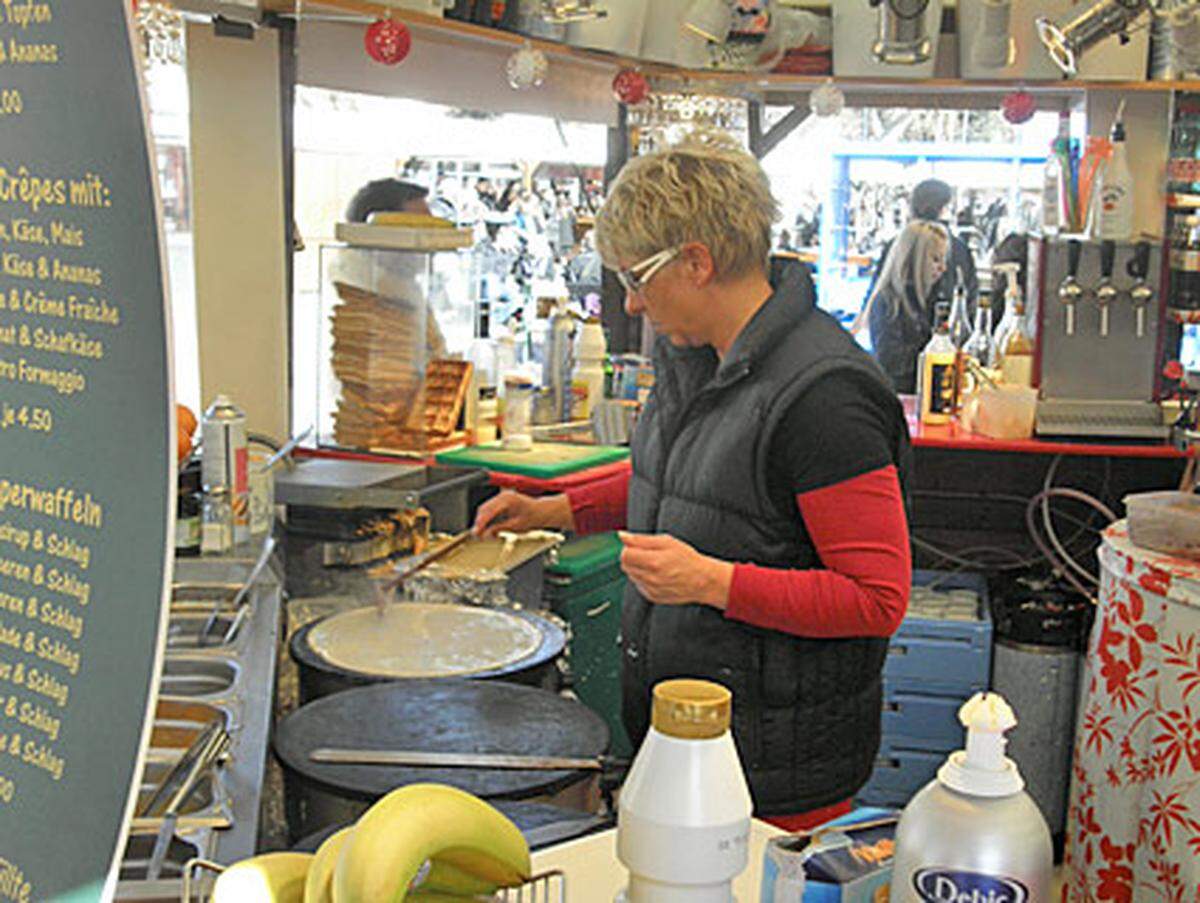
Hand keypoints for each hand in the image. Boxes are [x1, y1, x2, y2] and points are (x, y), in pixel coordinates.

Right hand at [473, 490, 572, 536]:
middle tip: (476, 535)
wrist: (540, 511)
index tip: (476, 533)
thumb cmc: (532, 518)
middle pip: (484, 509)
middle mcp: (504, 495)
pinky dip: (487, 517)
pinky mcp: (501, 499)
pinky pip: (490, 507)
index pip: (489, 512)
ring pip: (485, 508)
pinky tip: (487, 527)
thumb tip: (485, 534)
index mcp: (508, 500)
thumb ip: (499, 529)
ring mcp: (502, 496)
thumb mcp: (515, 526)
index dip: (481, 523)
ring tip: (481, 533)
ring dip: (482, 520)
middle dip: (479, 522)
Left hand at [618, 531, 732, 608]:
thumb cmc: (687, 559)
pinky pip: (639, 585)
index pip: (624, 555)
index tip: (636, 546)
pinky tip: (657, 575)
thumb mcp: (667, 542)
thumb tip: (622, 536)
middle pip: (625, 566)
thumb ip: (641, 539)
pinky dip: (643, 579)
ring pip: (631, 575)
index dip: (628, 548)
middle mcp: (650, 578)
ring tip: (654, 564)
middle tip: (647, 554)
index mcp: (653, 562)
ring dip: (637, 568)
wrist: (702, 580)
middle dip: (631, 558)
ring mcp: (650, 589)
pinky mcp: (652, 597)